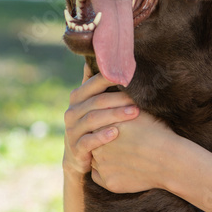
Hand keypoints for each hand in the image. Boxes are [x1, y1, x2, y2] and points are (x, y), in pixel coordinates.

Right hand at [63, 63, 138, 177]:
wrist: (77, 156)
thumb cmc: (93, 124)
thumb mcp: (93, 104)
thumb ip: (99, 85)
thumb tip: (108, 56)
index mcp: (77, 97)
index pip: (94, 83)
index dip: (111, 78)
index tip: (131, 76)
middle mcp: (72, 111)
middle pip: (96, 101)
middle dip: (119, 99)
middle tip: (139, 99)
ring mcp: (72, 130)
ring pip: (93, 119)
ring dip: (115, 115)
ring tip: (134, 113)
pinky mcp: (76, 148)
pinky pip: (88, 141)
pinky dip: (102, 136)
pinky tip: (116, 133)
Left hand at [91, 109, 177, 193]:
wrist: (170, 160)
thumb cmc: (157, 133)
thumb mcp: (138, 111)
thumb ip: (119, 105)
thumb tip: (112, 97)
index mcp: (102, 127)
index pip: (95, 125)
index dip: (107, 127)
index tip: (119, 130)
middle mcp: (97, 147)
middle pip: (93, 143)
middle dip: (103, 143)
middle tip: (123, 143)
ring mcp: (102, 166)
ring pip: (96, 160)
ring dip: (104, 157)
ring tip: (124, 155)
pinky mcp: (109, 183)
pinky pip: (100, 177)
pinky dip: (107, 172)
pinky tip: (122, 167)